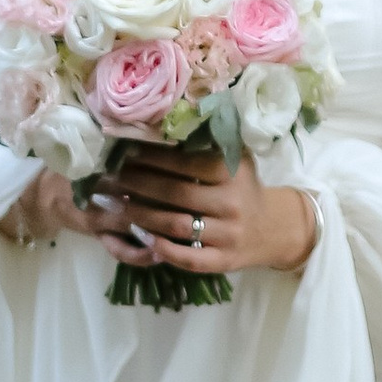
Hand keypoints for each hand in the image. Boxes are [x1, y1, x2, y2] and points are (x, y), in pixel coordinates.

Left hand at [94, 139, 317, 277]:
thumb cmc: (243, 186)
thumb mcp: (235, 157)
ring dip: (141, 215)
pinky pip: (189, 258)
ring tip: (114, 205)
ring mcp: (228, 234)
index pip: (186, 162)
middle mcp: (232, 203)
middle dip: (137, 184)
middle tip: (109, 178)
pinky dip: (164, 249)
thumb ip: (208, 141)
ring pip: (178, 226)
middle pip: (175, 193)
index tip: (124, 152)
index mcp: (232, 171)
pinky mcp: (223, 261)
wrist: (272, 228)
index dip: (152, 157)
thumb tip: (163, 120)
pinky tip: (141, 237)